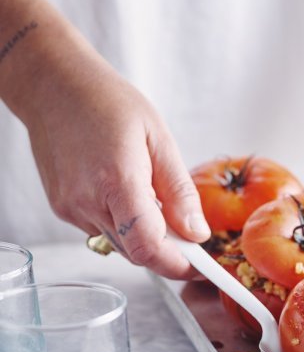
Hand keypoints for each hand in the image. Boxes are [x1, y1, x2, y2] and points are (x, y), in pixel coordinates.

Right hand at [21, 45, 209, 278]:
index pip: (148, 246)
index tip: (200, 264)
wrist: (55, 87)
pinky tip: (130, 195)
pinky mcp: (63, 208)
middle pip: (136, 252)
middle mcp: (86, 202)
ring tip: (159, 203)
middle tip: (192, 238)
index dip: (177, 264)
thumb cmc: (109, 103)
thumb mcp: (159, 140)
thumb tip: (197, 232)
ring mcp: (70, 208)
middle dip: (168, 253)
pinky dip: (125, 225)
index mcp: (116, 181)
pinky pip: (103, 230)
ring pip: (120, 245)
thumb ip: (179, 191)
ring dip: (147, 238)